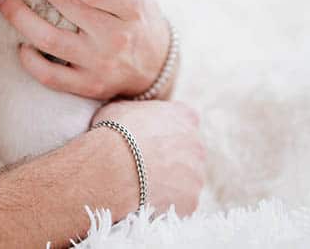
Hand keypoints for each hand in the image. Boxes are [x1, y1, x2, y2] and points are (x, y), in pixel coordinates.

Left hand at [0, 0, 170, 99]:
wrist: (158, 66)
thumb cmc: (139, 16)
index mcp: (129, 7)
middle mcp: (114, 35)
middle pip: (64, 2)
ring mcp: (100, 63)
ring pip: (50, 39)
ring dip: (19, 15)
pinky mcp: (89, 85)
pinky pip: (51, 76)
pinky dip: (31, 61)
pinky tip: (20, 45)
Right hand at [92, 100, 204, 215]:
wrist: (112, 167)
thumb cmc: (114, 133)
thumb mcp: (121, 107)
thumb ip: (137, 109)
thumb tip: (130, 112)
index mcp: (185, 116)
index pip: (184, 121)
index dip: (166, 131)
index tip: (151, 139)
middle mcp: (198, 144)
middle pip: (188, 152)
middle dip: (171, 158)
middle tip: (146, 165)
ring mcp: (196, 174)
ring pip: (186, 180)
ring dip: (170, 183)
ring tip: (143, 185)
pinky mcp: (190, 201)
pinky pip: (180, 203)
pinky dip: (166, 204)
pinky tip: (147, 201)